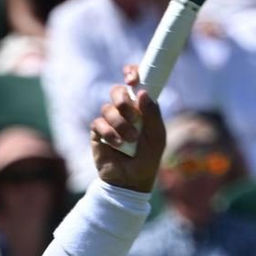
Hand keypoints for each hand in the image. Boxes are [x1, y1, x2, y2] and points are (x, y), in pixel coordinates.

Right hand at [92, 74, 164, 192]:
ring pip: (108, 108)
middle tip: (133, 116)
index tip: (132, 79)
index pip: (134, 82)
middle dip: (124, 101)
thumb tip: (142, 93)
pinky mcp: (98, 133)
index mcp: (140, 107)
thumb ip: (152, 114)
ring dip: (120, 124)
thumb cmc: (147, 160)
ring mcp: (110, 121)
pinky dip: (110, 133)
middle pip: (117, 91)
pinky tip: (118, 145)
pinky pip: (99, 124)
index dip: (131, 74)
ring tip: (130, 140)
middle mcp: (124, 111)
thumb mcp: (157, 137)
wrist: (131, 182)